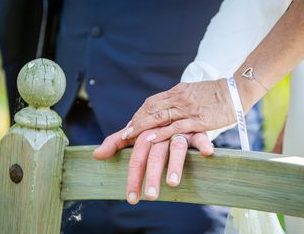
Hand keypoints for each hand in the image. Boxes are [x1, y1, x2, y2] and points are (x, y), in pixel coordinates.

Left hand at [93, 128, 213, 203]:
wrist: (173, 105)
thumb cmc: (152, 125)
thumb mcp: (134, 133)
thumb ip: (116, 142)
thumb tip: (96, 155)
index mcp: (144, 132)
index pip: (136, 155)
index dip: (133, 176)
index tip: (131, 197)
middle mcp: (160, 131)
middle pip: (154, 153)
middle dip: (152, 175)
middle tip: (151, 196)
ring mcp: (178, 130)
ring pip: (176, 146)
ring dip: (175, 164)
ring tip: (173, 183)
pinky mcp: (196, 130)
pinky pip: (200, 136)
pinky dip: (203, 143)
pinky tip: (207, 153)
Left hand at [122, 79, 236, 142]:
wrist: (236, 91)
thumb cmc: (214, 94)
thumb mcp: (192, 93)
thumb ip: (178, 100)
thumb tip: (166, 109)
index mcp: (177, 91)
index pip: (152, 102)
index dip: (139, 114)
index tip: (130, 124)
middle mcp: (179, 98)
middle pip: (151, 108)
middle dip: (136, 121)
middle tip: (124, 134)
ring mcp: (188, 108)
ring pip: (160, 116)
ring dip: (143, 126)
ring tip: (130, 137)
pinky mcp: (198, 120)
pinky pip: (176, 126)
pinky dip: (162, 132)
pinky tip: (151, 139)